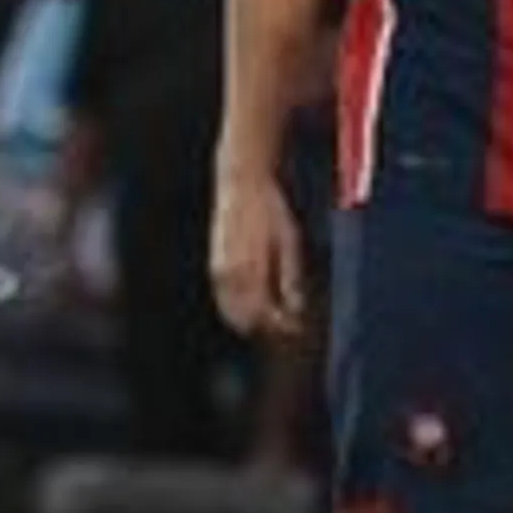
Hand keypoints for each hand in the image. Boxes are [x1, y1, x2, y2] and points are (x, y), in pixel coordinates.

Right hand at [210, 172, 306, 337]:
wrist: (242, 184)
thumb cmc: (271, 210)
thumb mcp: (290, 241)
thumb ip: (291, 278)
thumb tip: (296, 310)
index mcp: (250, 270)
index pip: (265, 315)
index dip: (282, 327)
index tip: (298, 328)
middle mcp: (229, 276)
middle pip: (246, 320)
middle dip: (267, 328)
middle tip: (288, 327)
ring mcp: (218, 272)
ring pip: (231, 314)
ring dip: (251, 322)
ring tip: (274, 319)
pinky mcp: (214, 267)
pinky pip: (223, 300)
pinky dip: (238, 310)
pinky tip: (254, 306)